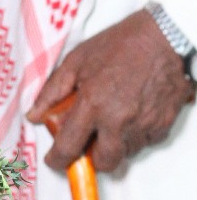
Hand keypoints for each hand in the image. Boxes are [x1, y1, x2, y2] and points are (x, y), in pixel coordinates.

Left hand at [28, 8, 194, 172]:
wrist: (161, 37)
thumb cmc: (117, 45)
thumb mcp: (75, 61)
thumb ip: (52, 91)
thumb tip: (34, 116)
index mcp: (93, 104)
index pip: (70, 146)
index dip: (58, 159)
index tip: (55, 160)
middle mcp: (119, 120)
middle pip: (105, 162)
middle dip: (94, 158)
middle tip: (90, 142)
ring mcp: (144, 124)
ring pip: (128, 152)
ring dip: (117, 143)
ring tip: (114, 119)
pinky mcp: (164, 123)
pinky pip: (148, 141)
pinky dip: (138, 134)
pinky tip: (134, 114)